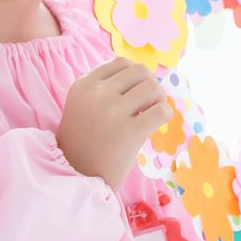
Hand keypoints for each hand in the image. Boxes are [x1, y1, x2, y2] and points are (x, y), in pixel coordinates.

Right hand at [55, 57, 170, 189]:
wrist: (75, 178)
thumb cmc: (83, 143)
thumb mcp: (82, 105)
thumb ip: (104, 87)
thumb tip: (143, 73)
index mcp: (84, 85)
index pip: (121, 63)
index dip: (135, 77)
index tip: (134, 94)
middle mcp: (96, 94)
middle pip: (140, 71)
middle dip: (150, 85)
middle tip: (147, 104)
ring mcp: (112, 112)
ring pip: (153, 87)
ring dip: (159, 99)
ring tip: (151, 114)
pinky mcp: (129, 132)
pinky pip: (161, 111)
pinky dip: (165, 116)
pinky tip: (155, 126)